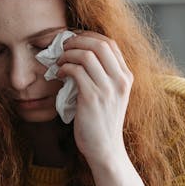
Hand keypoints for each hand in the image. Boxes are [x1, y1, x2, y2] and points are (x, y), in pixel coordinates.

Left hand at [57, 31, 132, 165]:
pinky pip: (76, 71)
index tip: (73, 40)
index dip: (88, 37)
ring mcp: (108, 89)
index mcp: (126, 76)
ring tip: (59, 62)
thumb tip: (79, 55)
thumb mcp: (110, 95)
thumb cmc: (101, 121)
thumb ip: (102, 76)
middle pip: (99, 44)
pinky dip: (64, 68)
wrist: (104, 148)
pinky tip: (59, 75)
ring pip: (86, 55)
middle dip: (76, 41)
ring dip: (67, 54)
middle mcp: (120, 80)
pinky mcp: (93, 98)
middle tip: (62, 47)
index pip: (110, 43)